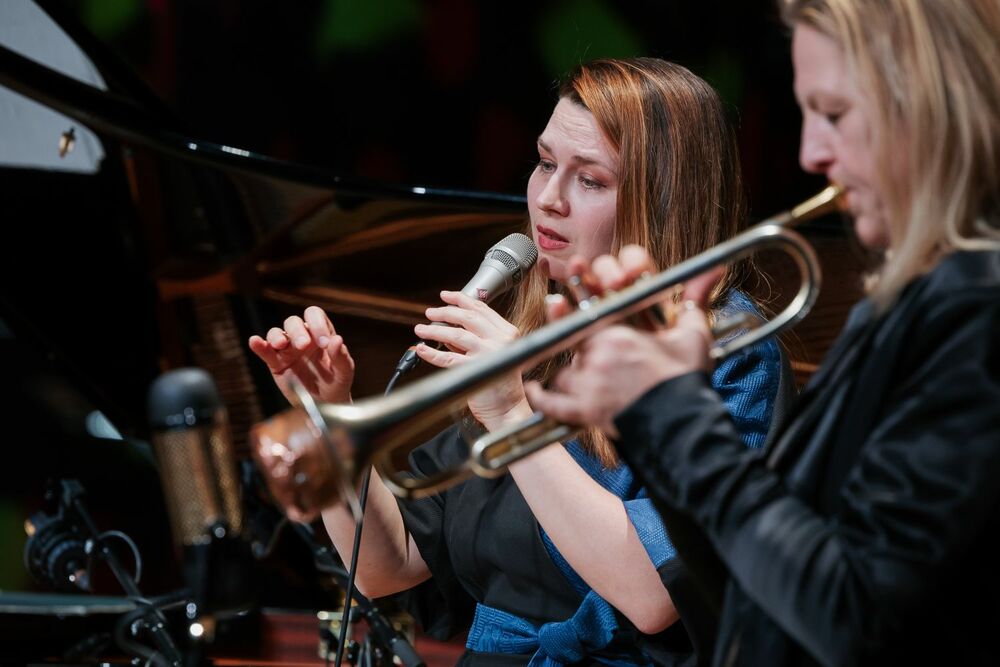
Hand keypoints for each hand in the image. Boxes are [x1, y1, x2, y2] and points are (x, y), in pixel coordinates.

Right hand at [248, 306, 354, 404]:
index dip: (317, 323)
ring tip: (281, 345)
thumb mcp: (344, 372)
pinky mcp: (275, 363)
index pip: (315, 316)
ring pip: (277, 333)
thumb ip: (341, 357)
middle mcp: (302, 337)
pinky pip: (265, 351)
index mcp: (320, 334)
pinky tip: (255, 341)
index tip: (324, 342)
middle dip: (297, 331)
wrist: (325, 405)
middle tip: (303, 345)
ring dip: (277, 336)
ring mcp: (287, 350)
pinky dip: (259, 345)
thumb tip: (337, 340)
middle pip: (293, 322)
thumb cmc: (336, 384)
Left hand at [413, 291, 530, 429]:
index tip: (445, 296)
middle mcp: (500, 340)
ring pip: (455, 335)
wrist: (508, 409)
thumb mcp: (494, 353)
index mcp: (507, 333)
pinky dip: (432, 353)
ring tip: (421, 329)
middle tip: (430, 312)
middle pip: (468, 318)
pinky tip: (422, 350)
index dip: (461, 299)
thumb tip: (449, 327)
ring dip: (434, 331)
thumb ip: (474, 339)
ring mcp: (488, 354)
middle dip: (445, 312)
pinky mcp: (475, 370)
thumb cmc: (501, 383)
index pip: (481, 309)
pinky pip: (447, 359)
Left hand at [524, 246, 717, 436]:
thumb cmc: (687, 382)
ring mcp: (589, 382)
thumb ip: (695, 299)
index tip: (570, 286)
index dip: (580, 294)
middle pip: (573, 334)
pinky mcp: (584, 410)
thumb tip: (713, 270)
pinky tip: (534, 390)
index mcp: (621, 331)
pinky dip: (542, 397)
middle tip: (558, 310)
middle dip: (568, 326)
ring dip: (570, 370)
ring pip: (565, 368)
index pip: (591, 305)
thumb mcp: (694, 335)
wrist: (684, 426)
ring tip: (584, 373)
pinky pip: (552, 402)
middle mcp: (599, 352)